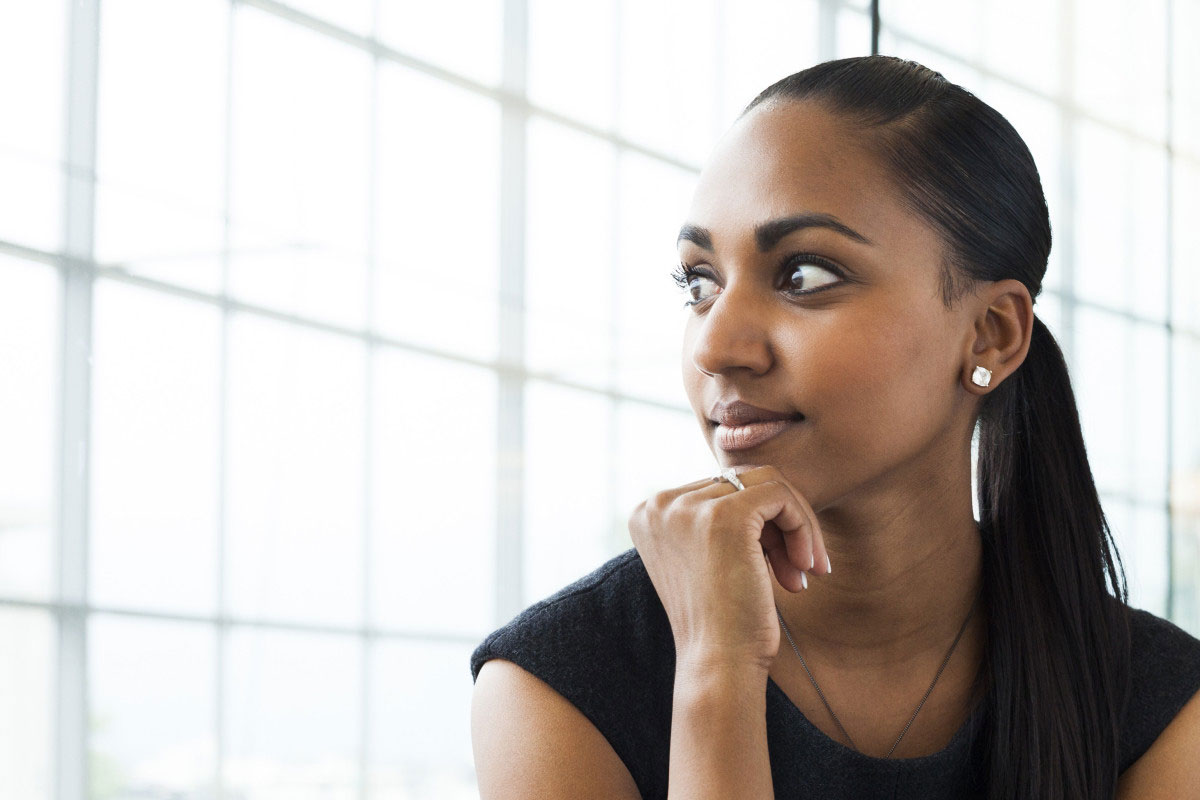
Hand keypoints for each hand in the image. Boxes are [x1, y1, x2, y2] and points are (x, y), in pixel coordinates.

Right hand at [627, 464, 829, 672]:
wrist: (718, 664)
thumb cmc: (721, 622)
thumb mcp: (707, 559)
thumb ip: (717, 518)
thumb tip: (766, 483)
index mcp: (648, 513)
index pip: (717, 489)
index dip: (755, 524)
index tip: (773, 567)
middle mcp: (660, 503)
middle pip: (741, 482)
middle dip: (778, 526)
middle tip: (796, 571)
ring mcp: (689, 507)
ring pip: (765, 484)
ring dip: (795, 525)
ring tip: (804, 570)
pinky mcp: (725, 515)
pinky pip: (781, 496)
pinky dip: (803, 526)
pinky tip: (805, 568)